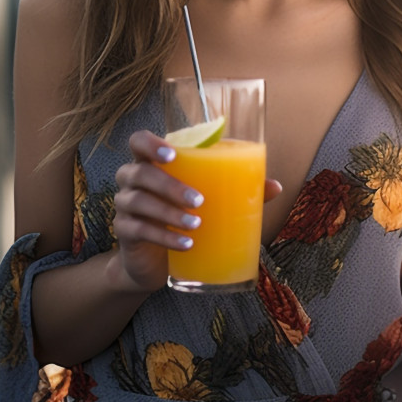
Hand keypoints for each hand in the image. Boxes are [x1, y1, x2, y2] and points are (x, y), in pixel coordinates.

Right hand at [111, 130, 280, 292]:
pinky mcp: (125, 233)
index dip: (150, 144)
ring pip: (138, 201)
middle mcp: (132, 180)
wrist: (154, 261)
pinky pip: (137, 230)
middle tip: (199, 200)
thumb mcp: (209, 201)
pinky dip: (164, 237)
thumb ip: (239, 189)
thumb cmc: (183, 216)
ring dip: (169, 213)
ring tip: (196, 224)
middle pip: (139, 173)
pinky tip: (186, 244)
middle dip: (170, 185)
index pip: (138, 141)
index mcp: (153, 163)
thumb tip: (276, 186)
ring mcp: (125, 207)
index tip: (173, 155)